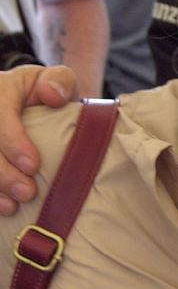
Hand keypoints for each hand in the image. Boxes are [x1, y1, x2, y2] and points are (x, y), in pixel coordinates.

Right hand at [0, 65, 78, 214]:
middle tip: (28, 193)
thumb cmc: (47, 92)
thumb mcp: (58, 80)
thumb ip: (60, 81)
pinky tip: (1, 207)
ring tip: (13, 206)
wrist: (32, 102)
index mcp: (0, 89)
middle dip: (2, 172)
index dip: (13, 142)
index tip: (33, 166)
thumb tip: (53, 94)